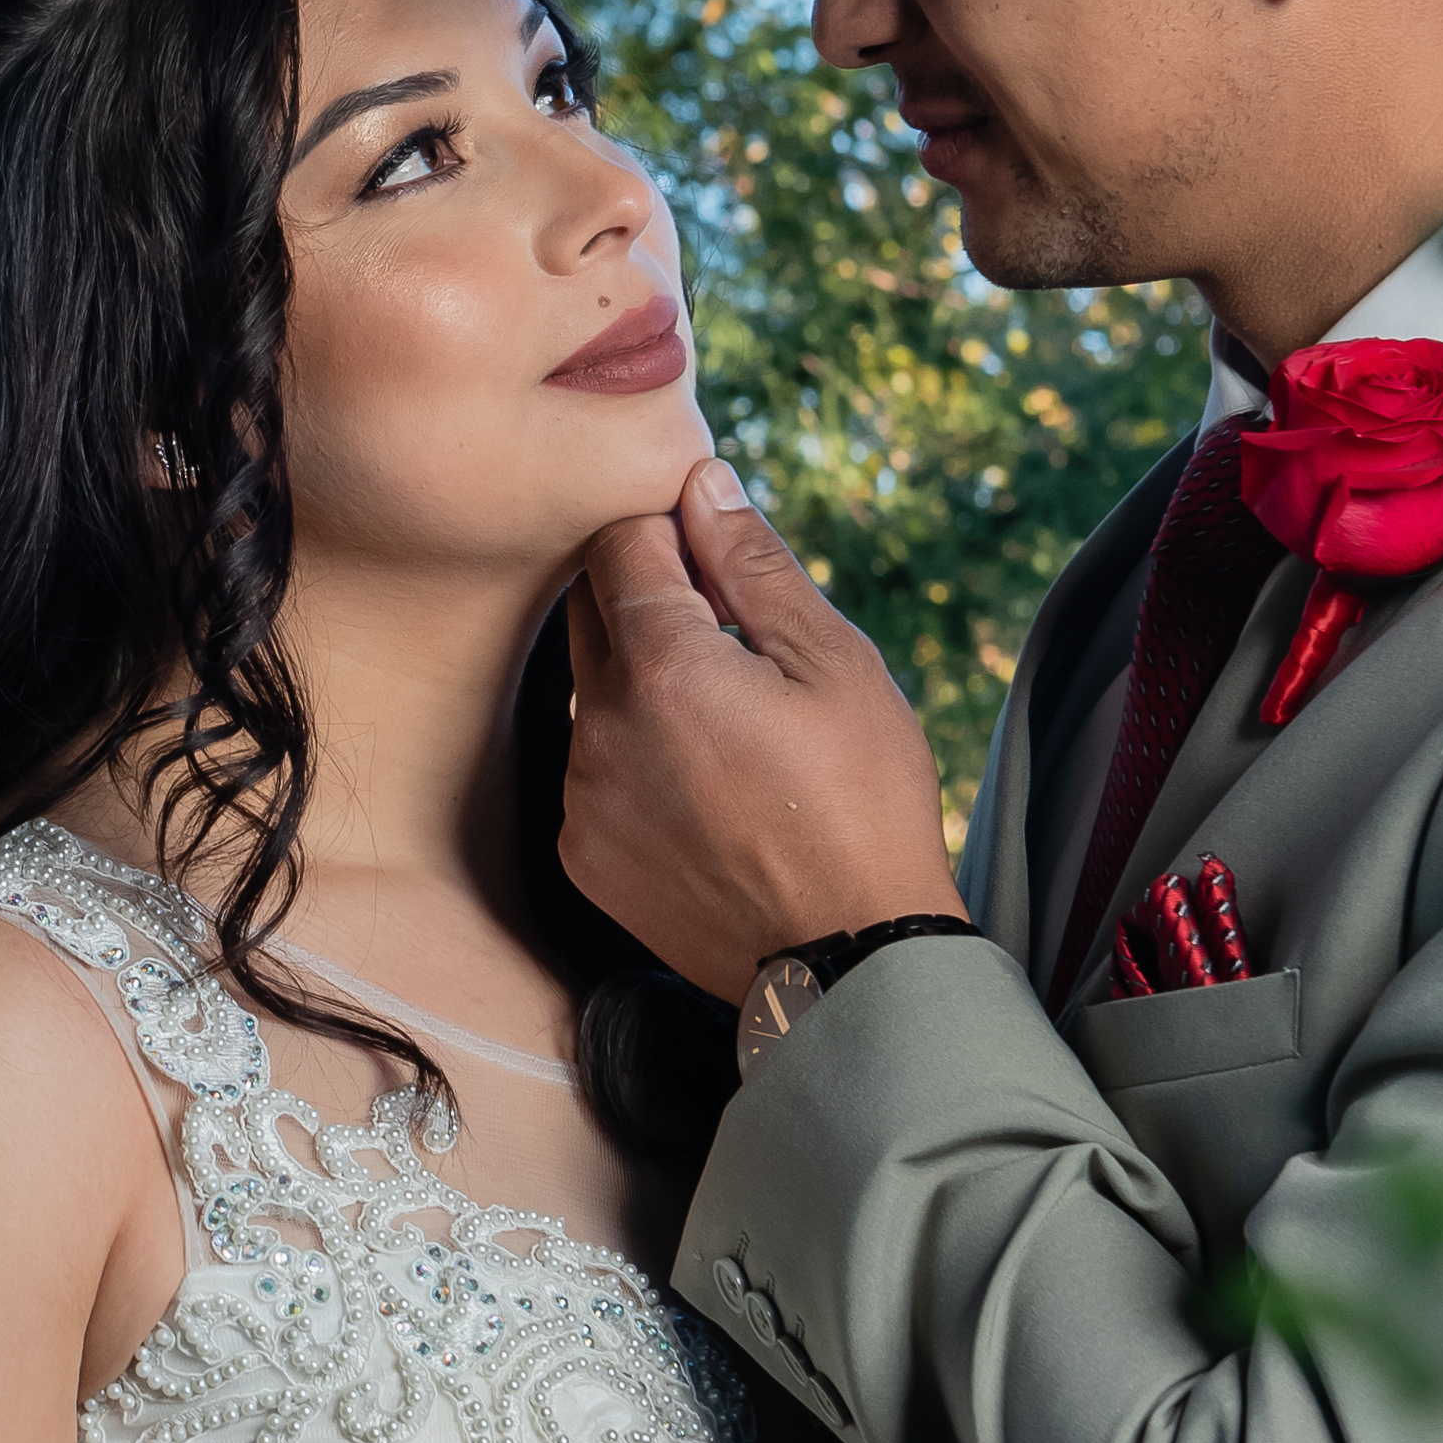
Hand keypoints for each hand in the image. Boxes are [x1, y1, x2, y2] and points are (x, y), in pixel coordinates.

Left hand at [559, 460, 964, 1000]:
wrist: (847, 957)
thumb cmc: (861, 804)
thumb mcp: (833, 664)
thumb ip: (754, 566)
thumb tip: (702, 485)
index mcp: (658, 664)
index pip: (618, 543)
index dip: (670, 532)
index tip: (719, 558)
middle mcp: (596, 725)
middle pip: (592, 612)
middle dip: (652, 601)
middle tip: (738, 643)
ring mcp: (580, 795)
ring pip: (593, 694)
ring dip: (644, 686)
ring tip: (734, 734)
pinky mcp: (581, 852)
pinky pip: (594, 771)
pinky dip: (635, 761)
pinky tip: (707, 791)